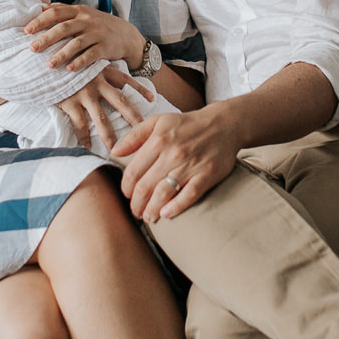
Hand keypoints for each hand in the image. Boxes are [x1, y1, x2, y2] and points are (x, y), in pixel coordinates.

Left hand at [23, 4, 145, 72]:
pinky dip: (79, 62)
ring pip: (76, 43)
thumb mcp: (82, 13)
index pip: (56, 13)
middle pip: (63, 28)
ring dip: (61, 54)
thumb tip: (40, 7)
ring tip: (48, 64)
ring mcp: (97, 33)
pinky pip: (91, 55)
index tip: (26, 31)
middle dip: (46, 38)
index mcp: (78, 11)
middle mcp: (87, 20)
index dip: (40, 21)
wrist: (126, 35)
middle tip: (32, 48)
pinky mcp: (106, 47)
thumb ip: (63, 10)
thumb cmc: (98, 25)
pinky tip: (69, 69)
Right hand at [54, 67, 154, 151]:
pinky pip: (80, 125)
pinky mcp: (69, 102)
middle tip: (145, 132)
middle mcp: (97, 82)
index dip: (140, 90)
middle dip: (134, 118)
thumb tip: (105, 75)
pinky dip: (84, 137)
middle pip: (121, 102)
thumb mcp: (83, 60)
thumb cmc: (64, 60)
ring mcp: (84, 93)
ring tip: (116, 150)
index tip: (152, 99)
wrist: (42, 61)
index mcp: (103, 70)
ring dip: (110, 136)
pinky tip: (88, 147)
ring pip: (102, 119)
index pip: (127, 81)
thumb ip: (96, 68)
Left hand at [112, 107, 240, 221]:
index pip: (134, 171)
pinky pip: (188, 196)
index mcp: (158, 140)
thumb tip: (114, 151)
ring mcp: (190, 165)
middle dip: (136, 204)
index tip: (127, 194)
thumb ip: (135, 135)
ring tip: (148, 217)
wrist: (223, 124)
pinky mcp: (206, 175)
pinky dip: (175, 207)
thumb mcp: (158, 121)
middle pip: (145, 186)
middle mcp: (172, 153)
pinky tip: (166, 214)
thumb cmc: (187, 124)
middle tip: (135, 211)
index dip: (126, 187)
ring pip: (163, 194)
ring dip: (151, 210)